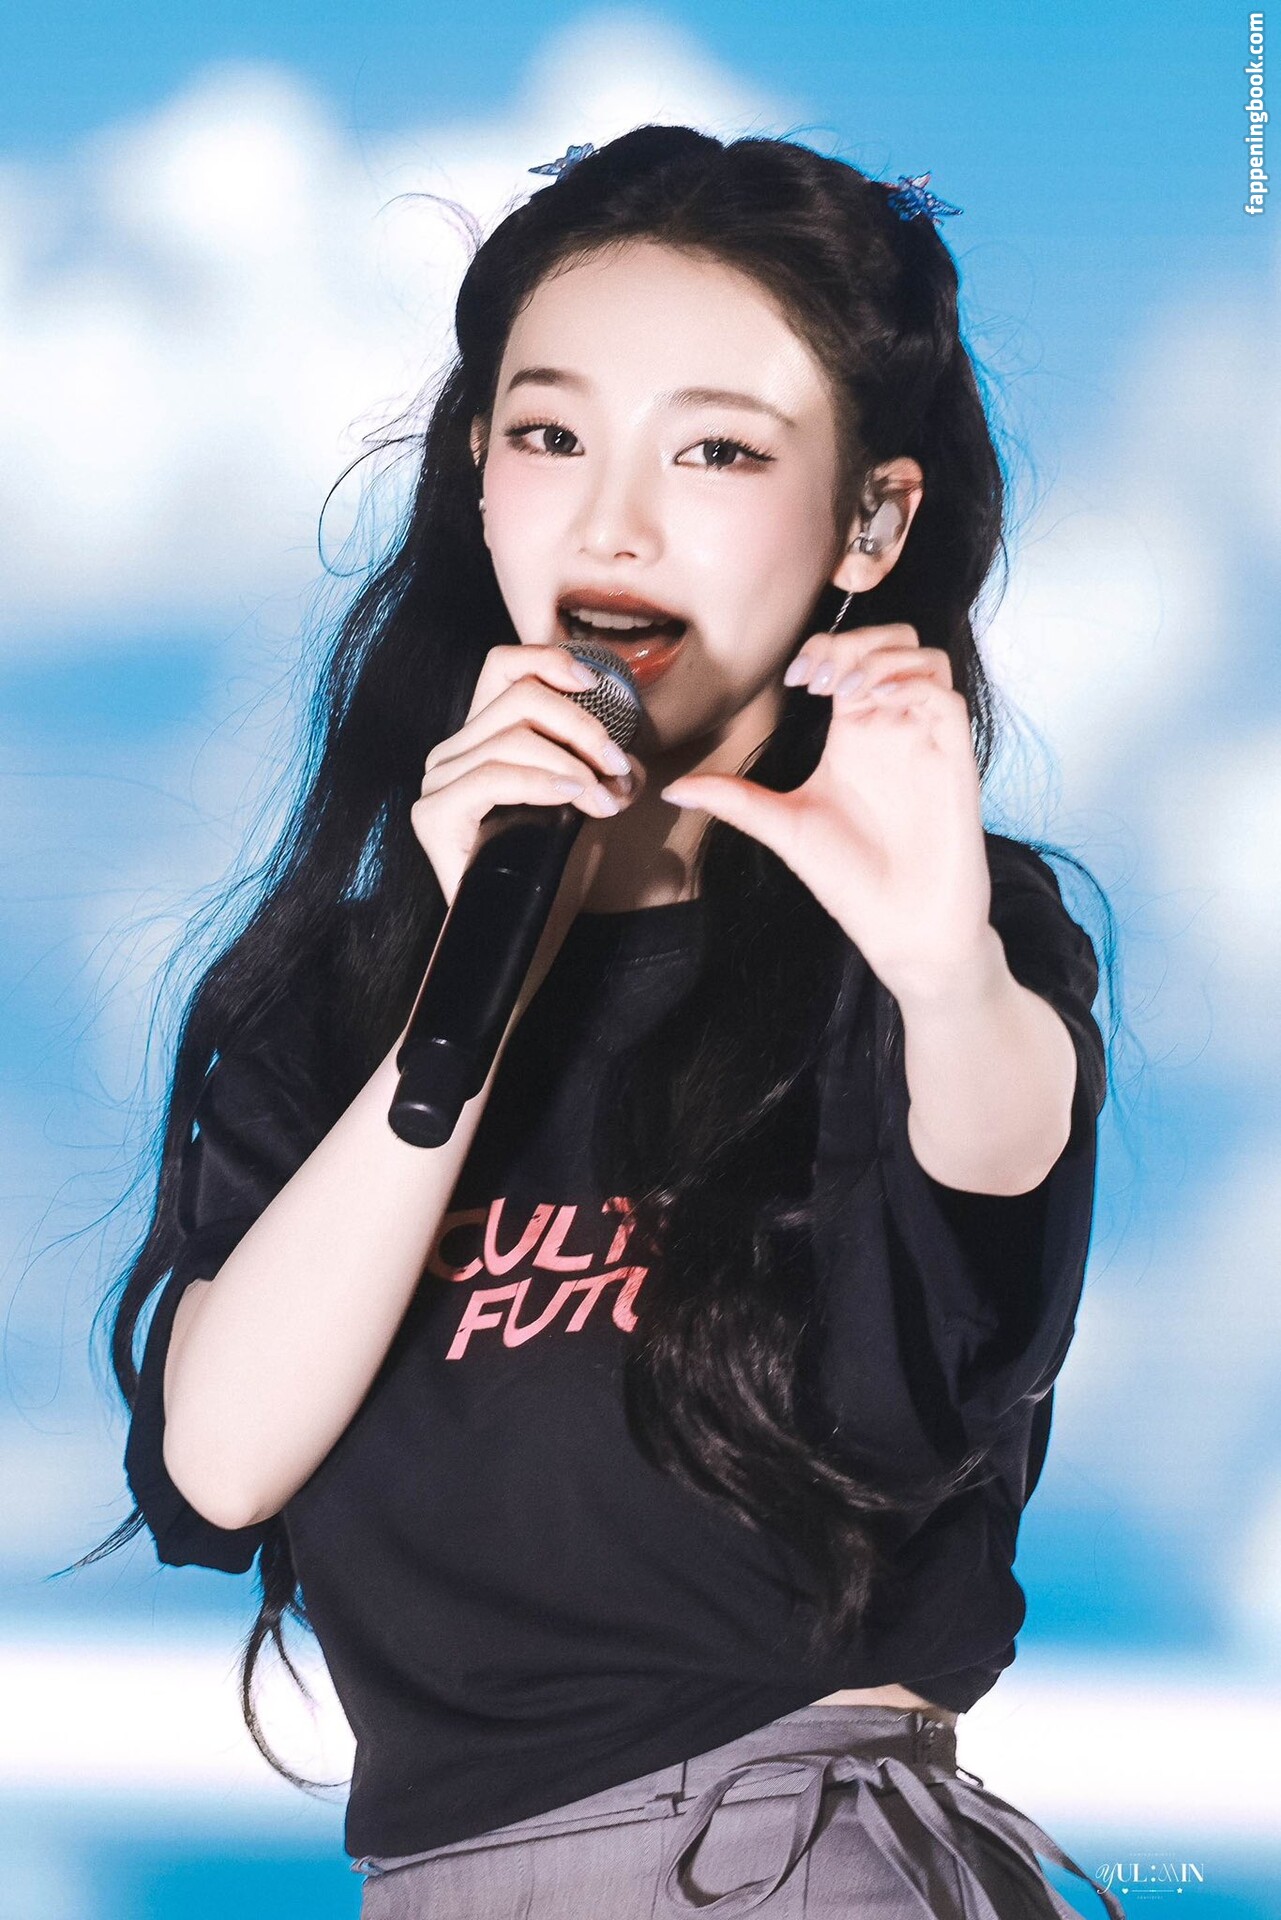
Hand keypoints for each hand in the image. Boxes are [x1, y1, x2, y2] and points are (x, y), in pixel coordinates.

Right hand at [411, 642, 645, 906]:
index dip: (546, 660)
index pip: (503, 667)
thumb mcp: (587, 796)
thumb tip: (625, 743)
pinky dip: (543, 782)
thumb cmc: (559, 867)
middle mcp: (453, 753)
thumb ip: (596, 760)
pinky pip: (492, 776)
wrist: (530, 934)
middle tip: (619, 768)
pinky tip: (577, 799)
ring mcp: (437, 782)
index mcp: (482, 736)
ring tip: (606, 800)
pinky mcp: (432, 815)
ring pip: (512, 736)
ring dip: (574, 763)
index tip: (595, 682)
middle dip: (583, 726)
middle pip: (520, 698)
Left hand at [660, 624, 992, 1000]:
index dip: (825, 648)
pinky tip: (875, 705)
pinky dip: (912, 684)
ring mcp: (926, 741)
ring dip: (883, 658)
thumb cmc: (850, 881)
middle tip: (819, 678)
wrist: (902, 929)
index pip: (849, 658)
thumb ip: (736, 800)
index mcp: (854, 735)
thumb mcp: (785, 828)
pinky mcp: (954, 760)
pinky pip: (946, 696)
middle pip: (893, 643)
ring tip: (845, 692)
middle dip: (856, 641)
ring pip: (925, 658)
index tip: (796, 679)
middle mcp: (893, 728)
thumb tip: (672, 791)